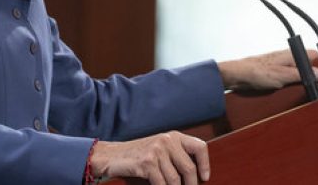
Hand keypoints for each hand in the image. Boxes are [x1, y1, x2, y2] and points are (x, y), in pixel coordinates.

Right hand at [89, 131, 209, 184]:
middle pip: (189, 168)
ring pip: (175, 180)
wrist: (112, 156)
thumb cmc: (138, 155)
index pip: (199, 147)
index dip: (205, 164)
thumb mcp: (160, 149)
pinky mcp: (147, 162)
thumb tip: (195, 175)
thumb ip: (176, 156)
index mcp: (174, 136)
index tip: (205, 178)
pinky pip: (162, 184)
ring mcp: (157, 150)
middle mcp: (167, 140)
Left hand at [217, 49, 317, 90]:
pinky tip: (287, 91)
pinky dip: (290, 85)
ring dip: (299, 81)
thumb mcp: (283, 76)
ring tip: (300, 90)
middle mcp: (286, 58)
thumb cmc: (256, 72)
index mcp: (290, 55)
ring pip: (297, 73)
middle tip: (314, 86)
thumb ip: (302, 75)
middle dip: (310, 75)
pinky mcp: (273, 74)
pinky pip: (287, 78)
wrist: (237, 76)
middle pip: (306, 65)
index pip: (313, 54)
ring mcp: (279, 66)